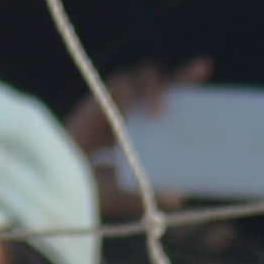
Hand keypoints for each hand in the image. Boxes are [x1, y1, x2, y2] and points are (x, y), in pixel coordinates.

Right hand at [70, 54, 212, 221]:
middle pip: (163, 84)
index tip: (210, 78)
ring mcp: (118, 104)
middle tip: (203, 68)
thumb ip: (146, 195)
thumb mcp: (123, 195)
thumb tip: (179, 194)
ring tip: (155, 113)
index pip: (174, 107)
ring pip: (142, 77)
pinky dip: (127, 93)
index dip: (190, 92)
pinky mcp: (99, 99)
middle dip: (183, 75)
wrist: (53, 178)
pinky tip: (126, 110)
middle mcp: (136, 115)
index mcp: (148, 135)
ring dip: (153, 88)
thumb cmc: (89, 189)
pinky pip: (119, 83)